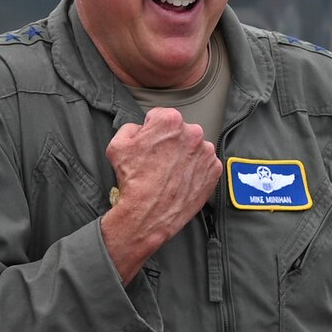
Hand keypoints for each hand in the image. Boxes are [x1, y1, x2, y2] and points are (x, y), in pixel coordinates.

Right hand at [99, 108, 221, 281]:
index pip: (160, 117)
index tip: (148, 145)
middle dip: (170, 142)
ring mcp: (206, 152)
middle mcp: (193, 132)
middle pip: (180, 131)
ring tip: (169, 173)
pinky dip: (195, 171)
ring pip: (193, 148)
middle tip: (158, 162)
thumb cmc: (133, 181)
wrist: (147, 214)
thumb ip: (130, 127)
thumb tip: (140, 128)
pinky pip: (205, 165)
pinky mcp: (214, 171)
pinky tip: (180, 180)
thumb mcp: (117, 145)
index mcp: (170, 120)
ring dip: (183, 156)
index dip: (150, 131)